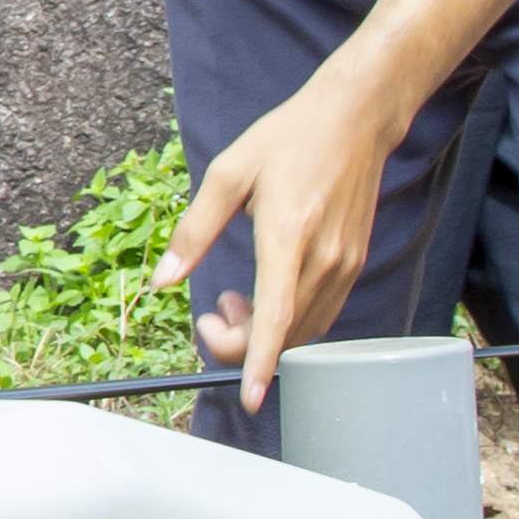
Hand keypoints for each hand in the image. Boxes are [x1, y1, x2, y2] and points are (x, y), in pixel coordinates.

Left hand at [155, 63, 416, 409]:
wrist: (355, 119)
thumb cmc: (288, 138)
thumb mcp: (228, 173)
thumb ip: (195, 232)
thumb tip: (164, 281)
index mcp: (287, 233)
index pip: (275, 317)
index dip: (260, 363)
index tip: (251, 399)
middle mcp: (322, 256)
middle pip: (284, 333)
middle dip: (240, 341)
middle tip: (211, 311)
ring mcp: (344, 263)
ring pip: (303, 329)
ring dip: (263, 332)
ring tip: (232, 299)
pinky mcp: (354, 264)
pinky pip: (320, 313)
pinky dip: (288, 320)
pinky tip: (265, 293)